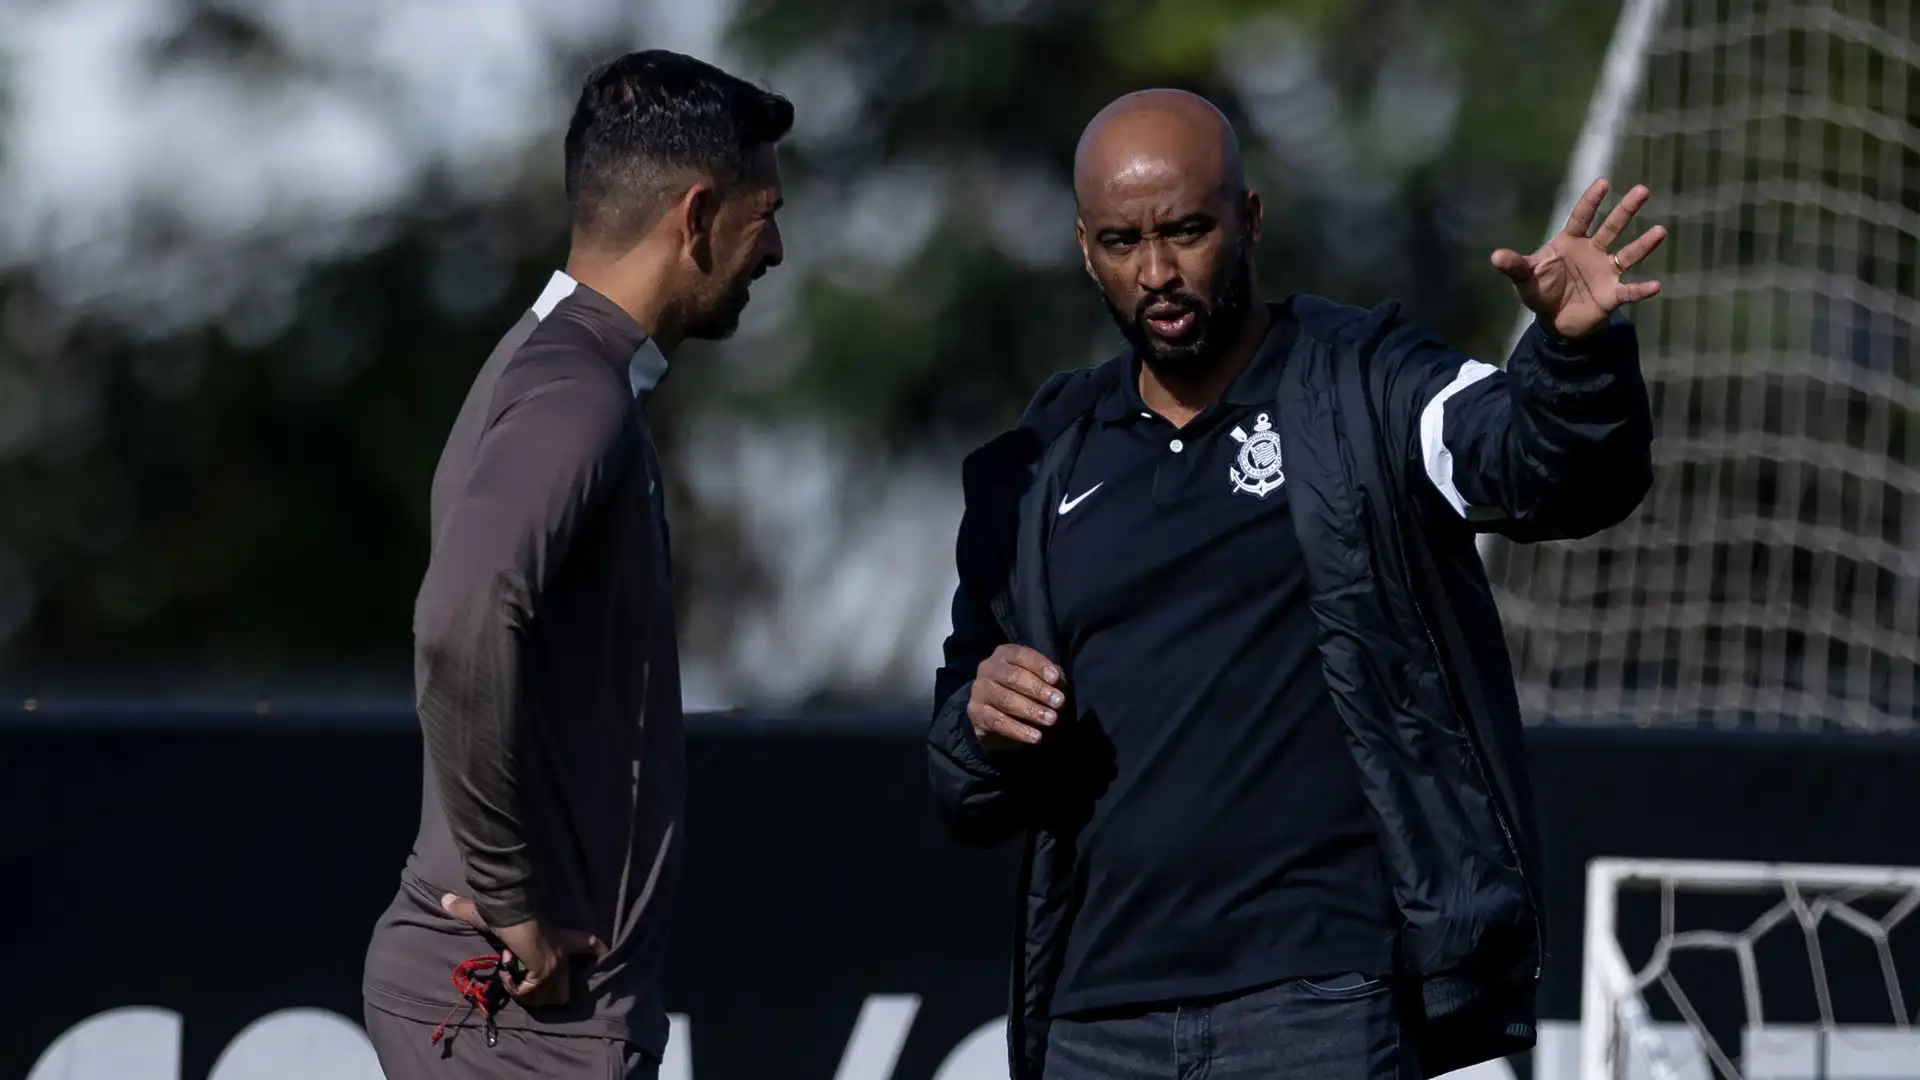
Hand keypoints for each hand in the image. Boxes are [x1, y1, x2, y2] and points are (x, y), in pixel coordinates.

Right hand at [441, 893, 605, 1007]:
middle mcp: (562, 953)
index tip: (605, 956)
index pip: (591, 945)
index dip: (600, 952)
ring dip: (524, 992)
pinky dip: (513, 988)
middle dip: (542, 995)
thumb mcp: (492, 913)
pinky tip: (505, 972)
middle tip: (523, 979)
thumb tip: (445, 901)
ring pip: (547, 998)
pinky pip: (528, 993)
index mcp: (560, 937)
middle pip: (565, 992)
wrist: (510, 910)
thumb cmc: (505, 908)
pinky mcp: (544, 972)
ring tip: (511, 973)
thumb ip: (468, 909)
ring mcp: (555, 964)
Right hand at [969, 644, 1065, 751]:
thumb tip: (1059, 682)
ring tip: (1051, 720)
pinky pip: (998, 722)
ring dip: (1031, 710)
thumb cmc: (1022, 691)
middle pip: (1012, 676)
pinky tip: (1036, 736)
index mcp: (1004, 654)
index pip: (1022, 655)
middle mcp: (988, 668)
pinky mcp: (975, 712)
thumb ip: (1049, 678)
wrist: (994, 715)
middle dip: (1037, 689)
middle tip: (1058, 702)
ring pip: (1005, 700)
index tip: (1056, 679)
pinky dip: (1019, 730)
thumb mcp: (1038, 679)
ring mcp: (979, 690)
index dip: (1039, 666)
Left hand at [1490, 178, 1667, 338]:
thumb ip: (1514, 266)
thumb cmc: (1540, 290)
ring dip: (1644, 244)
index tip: (1604, 182)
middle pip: (1612, 227)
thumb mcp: (1524, 278)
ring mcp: (1606, 272)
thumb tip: (1494, 257)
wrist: (1554, 320)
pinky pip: (1630, 291)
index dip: (1591, 200)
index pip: (1582, 217)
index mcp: (1571, 242)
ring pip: (1628, 254)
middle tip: (1643, 190)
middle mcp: (1593, 252)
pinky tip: (1656, 285)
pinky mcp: (1612, 295)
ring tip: (1660, 232)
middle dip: (1626, 210)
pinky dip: (1641, 290)